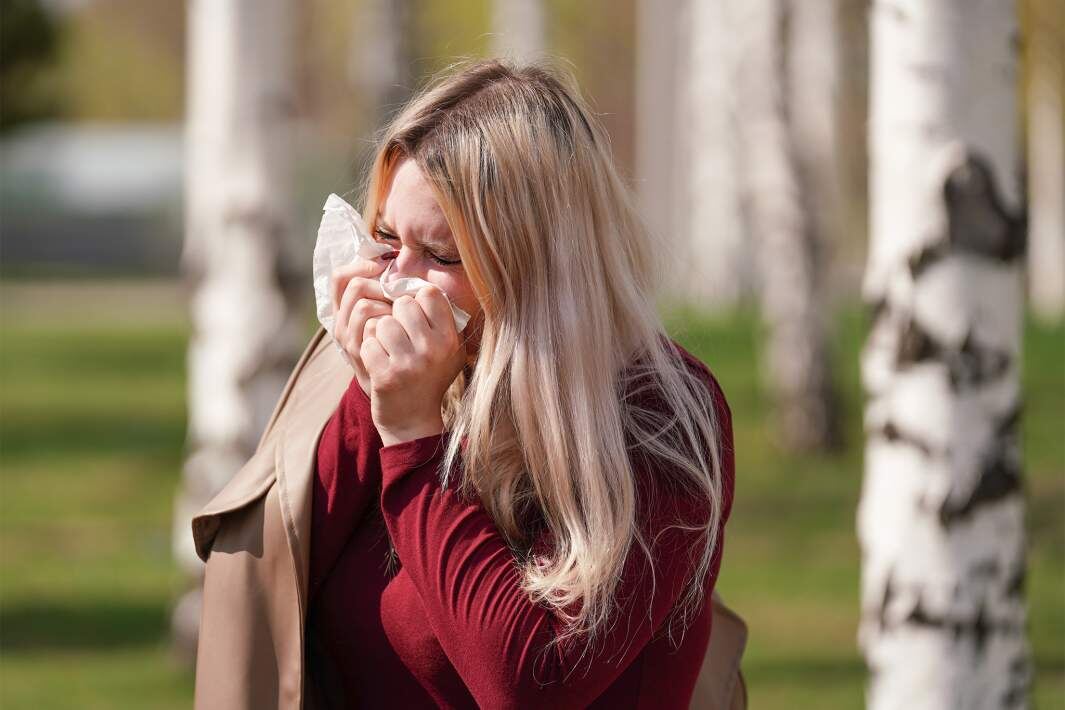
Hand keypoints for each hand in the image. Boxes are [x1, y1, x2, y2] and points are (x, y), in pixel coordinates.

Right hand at [331, 258, 391, 395]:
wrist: (400, 401)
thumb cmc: (400, 355)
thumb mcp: (392, 322)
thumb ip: (390, 295)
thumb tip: (396, 259)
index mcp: (345, 312)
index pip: (340, 277)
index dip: (362, 265)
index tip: (387, 265)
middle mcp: (341, 325)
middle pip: (354, 286)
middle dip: (383, 287)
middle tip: (401, 298)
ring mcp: (349, 342)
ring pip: (364, 306)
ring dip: (388, 308)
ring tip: (402, 321)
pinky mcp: (360, 357)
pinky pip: (372, 331)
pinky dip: (389, 329)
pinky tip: (401, 337)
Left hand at [361, 285, 466, 445]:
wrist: (413, 421)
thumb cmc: (429, 378)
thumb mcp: (449, 350)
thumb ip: (441, 320)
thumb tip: (417, 284)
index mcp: (450, 339)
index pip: (429, 293)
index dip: (415, 298)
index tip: (411, 312)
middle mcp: (433, 350)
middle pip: (402, 304)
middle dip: (395, 315)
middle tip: (399, 335)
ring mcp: (409, 364)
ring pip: (382, 322)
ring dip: (380, 334)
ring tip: (388, 350)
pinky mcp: (386, 376)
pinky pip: (368, 342)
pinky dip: (369, 350)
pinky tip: (379, 363)